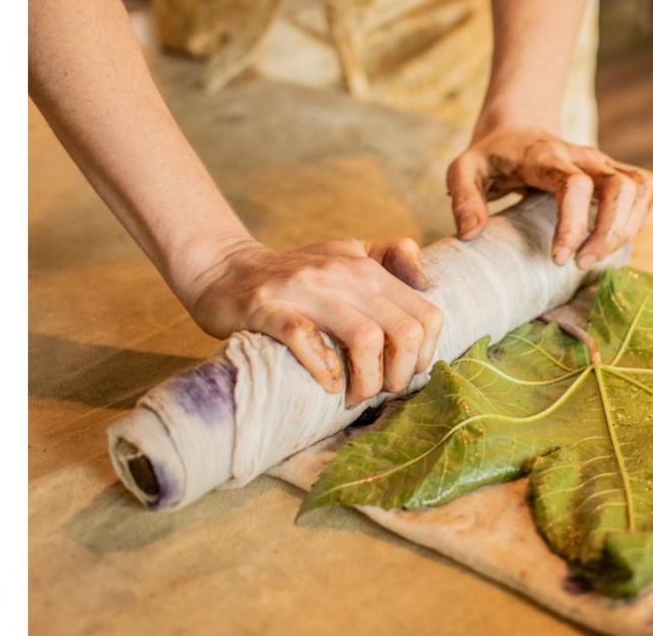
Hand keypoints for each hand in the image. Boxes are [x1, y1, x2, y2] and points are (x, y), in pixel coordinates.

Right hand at [183, 238, 443, 406]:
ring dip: (367, 379)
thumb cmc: (294, 274)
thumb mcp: (347, 254)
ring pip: (364, 337)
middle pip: (403, 331)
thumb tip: (428, 283)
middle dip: (401, 374)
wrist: (224, 268)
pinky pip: (305, 337)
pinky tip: (327, 384)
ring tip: (355, 396)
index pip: (425, 314)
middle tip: (382, 392)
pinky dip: (323, 367)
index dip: (425, 354)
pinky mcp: (266, 305)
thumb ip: (390, 259)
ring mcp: (303, 288)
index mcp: (366, 266)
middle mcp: (341, 272)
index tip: (406, 374)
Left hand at [446, 124, 652, 268]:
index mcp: (546, 156)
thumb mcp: (463, 170)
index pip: (575, 186)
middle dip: (609, 232)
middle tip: (580, 264)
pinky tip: (610, 244)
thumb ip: (463, 199)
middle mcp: (583, 156)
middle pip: (620, 187)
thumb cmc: (492, 156)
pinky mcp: (615, 173)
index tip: (559, 258)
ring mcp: (603, 163)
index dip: (573, 225)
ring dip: (625, 230)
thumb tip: (471, 235)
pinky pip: (643, 194)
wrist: (518, 127)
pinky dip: (635, 222)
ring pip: (638, 190)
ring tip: (593, 259)